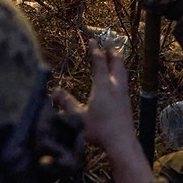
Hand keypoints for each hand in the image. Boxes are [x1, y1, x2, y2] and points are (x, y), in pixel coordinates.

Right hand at [53, 41, 153, 182]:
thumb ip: (67, 102)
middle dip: (112, 51)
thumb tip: (54, 91)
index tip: (92, 41)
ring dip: (119, 62)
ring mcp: (123, 94)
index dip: (95, 50)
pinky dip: (122, 73)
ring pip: (123, 72)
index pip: (99, 62)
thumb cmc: (99, 130)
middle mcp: (116, 86)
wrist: (121, 142)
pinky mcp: (127, 102)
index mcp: (103, 86)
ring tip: (117, 57)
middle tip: (109, 43)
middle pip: (116, 63)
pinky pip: (125, 81)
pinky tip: (120, 80)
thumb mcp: (78, 116)